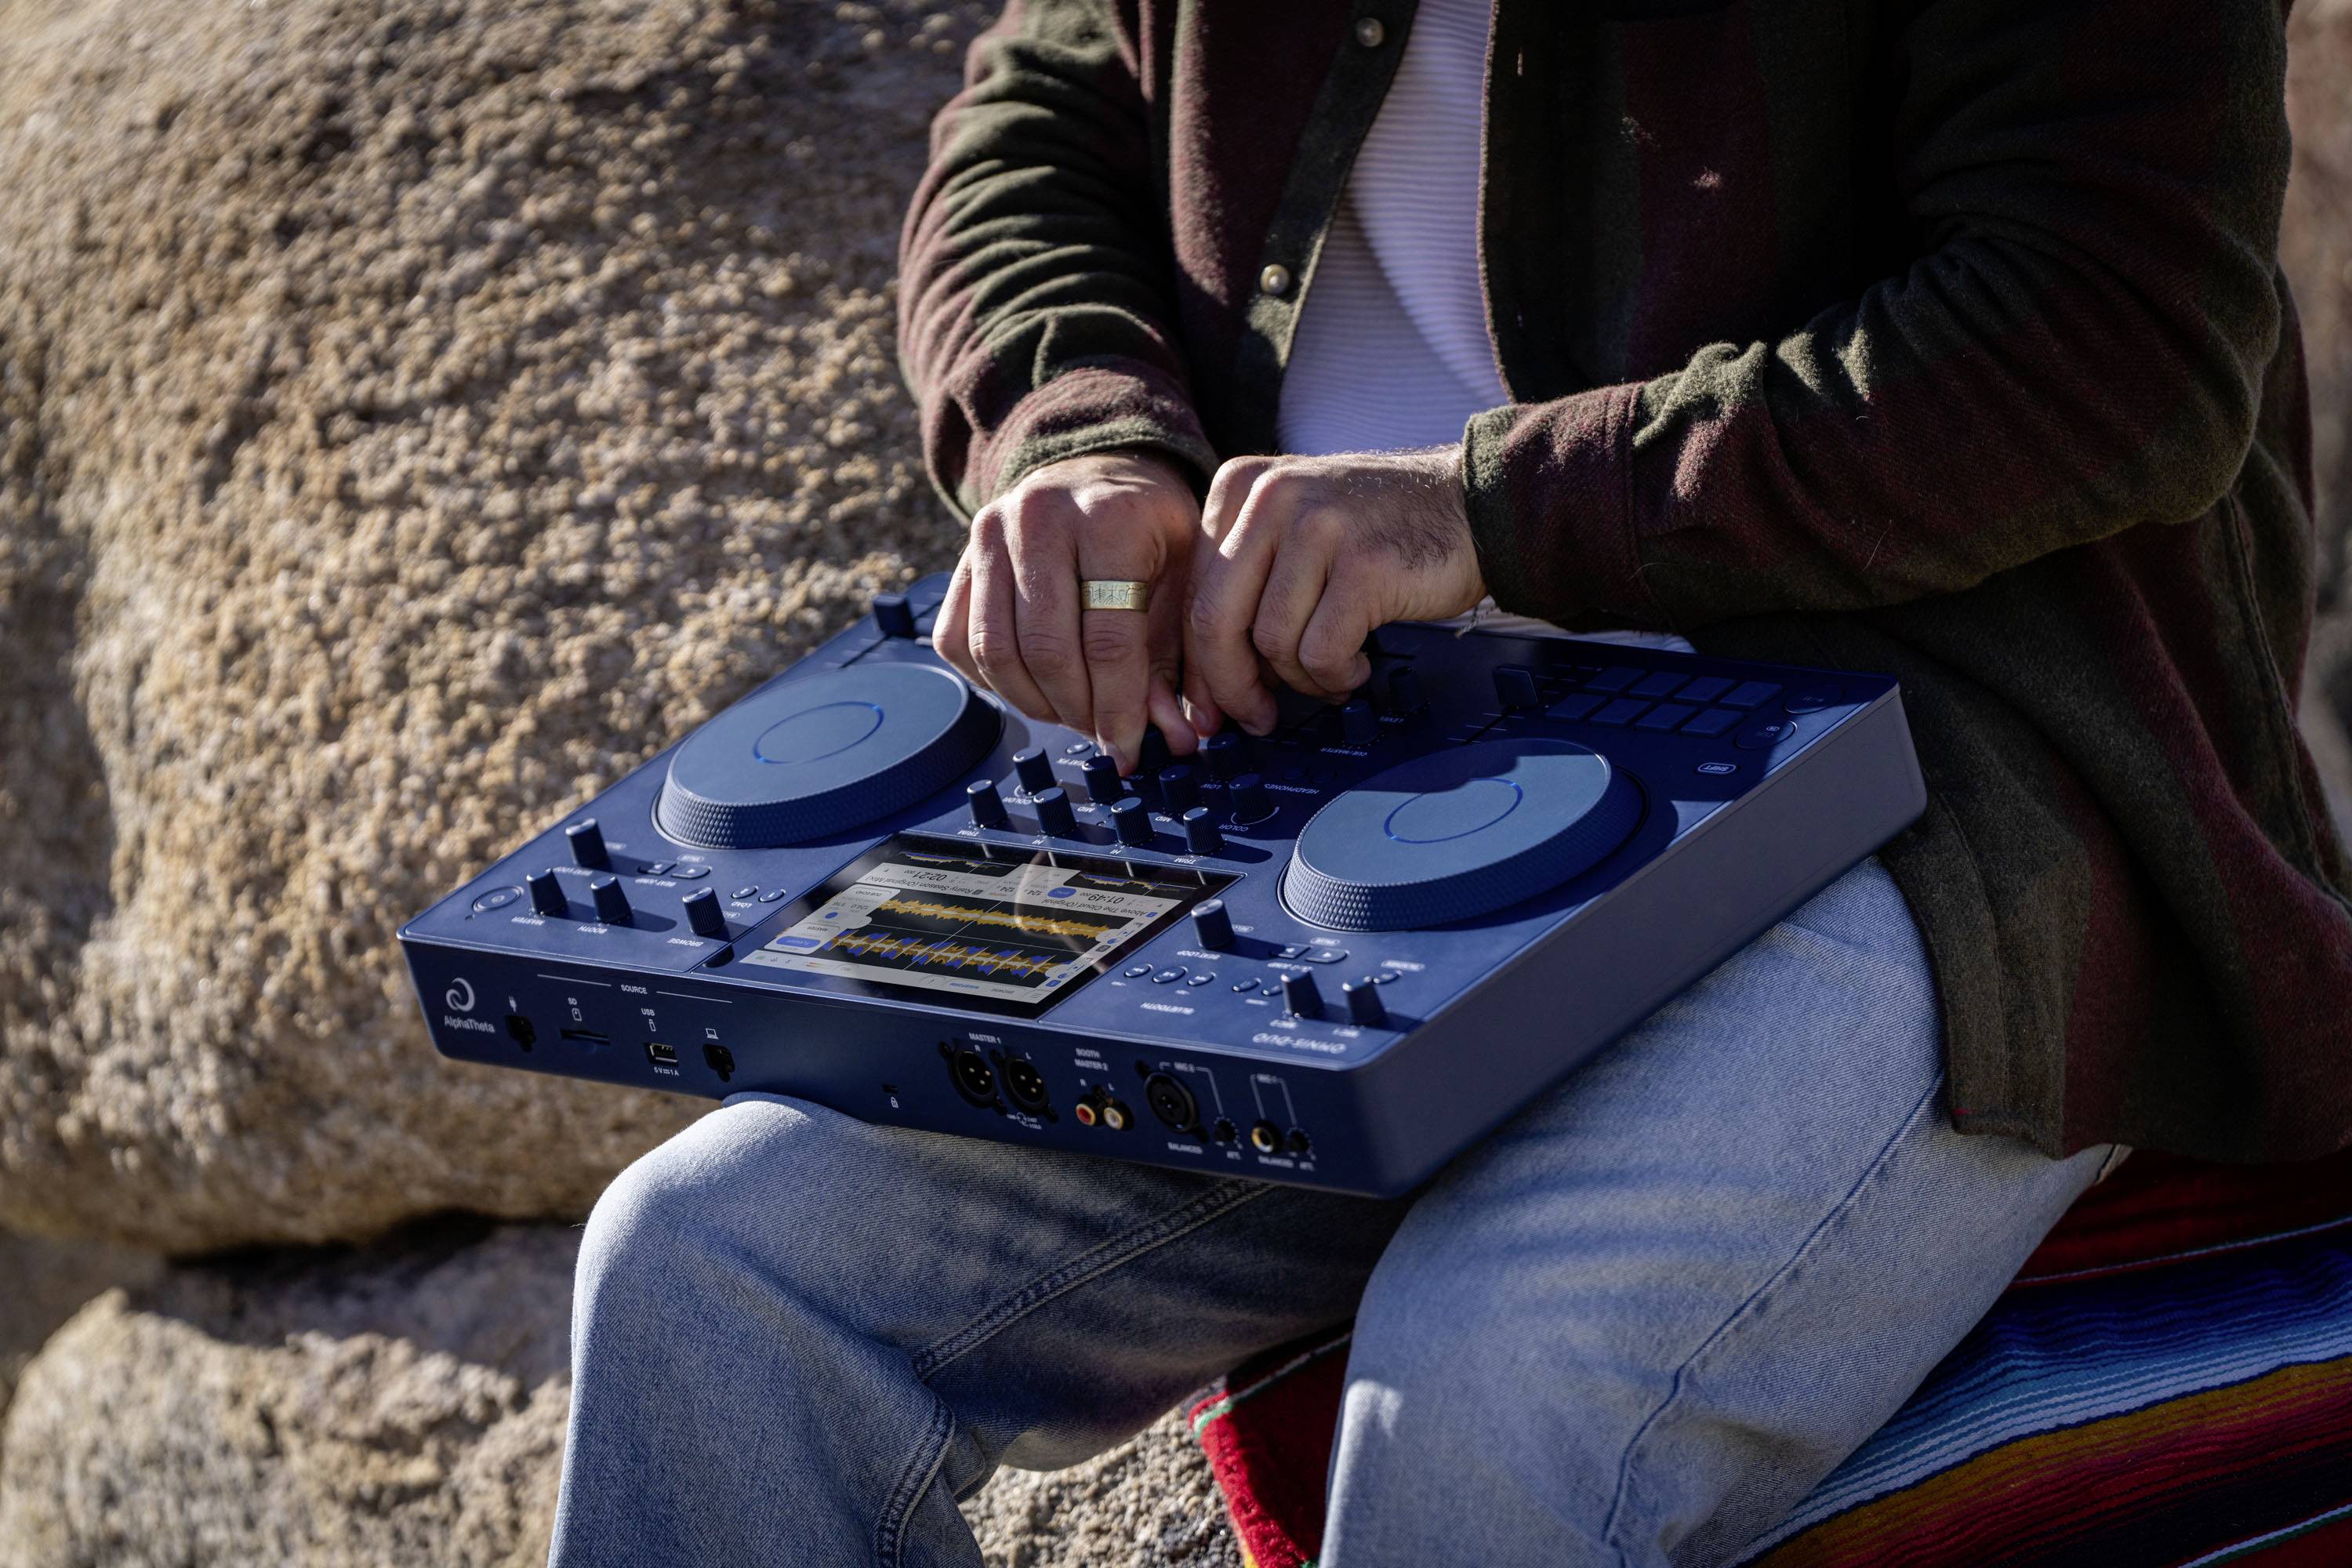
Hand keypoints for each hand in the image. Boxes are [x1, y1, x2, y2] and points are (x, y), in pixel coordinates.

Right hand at [934, 450, 1200, 771]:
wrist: (1098, 470)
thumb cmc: (1152, 532)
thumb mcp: (1186, 581)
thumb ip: (1181, 658)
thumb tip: (1176, 739)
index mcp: (1110, 517)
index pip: (1108, 639)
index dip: (1118, 709)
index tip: (1128, 749)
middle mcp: (1039, 517)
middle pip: (1045, 650)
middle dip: (1076, 711)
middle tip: (1101, 734)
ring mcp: (989, 534)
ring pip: (995, 651)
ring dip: (1033, 703)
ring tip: (1071, 714)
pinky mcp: (959, 558)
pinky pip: (958, 643)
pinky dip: (992, 682)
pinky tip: (1034, 688)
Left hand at [1183, 449, 1485, 735]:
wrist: (1471, 503)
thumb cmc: (1383, 527)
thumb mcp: (1295, 523)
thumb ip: (1246, 575)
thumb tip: (1205, 674)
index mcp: (1240, 484)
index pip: (1194, 591)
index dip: (1200, 662)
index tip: (1214, 702)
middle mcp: (1271, 497)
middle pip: (1215, 620)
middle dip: (1231, 686)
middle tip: (1256, 717)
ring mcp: (1318, 528)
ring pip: (1271, 643)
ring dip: (1301, 680)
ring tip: (1331, 674)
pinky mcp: (1363, 565)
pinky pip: (1321, 653)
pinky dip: (1336, 676)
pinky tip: (1357, 665)